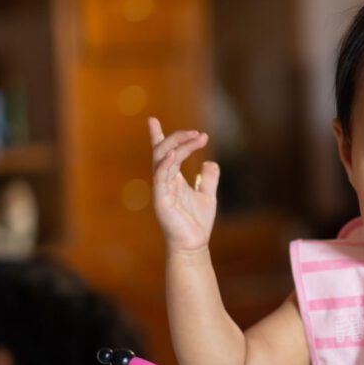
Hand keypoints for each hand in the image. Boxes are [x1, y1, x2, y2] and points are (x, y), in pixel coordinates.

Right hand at [149, 117, 218, 253]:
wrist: (194, 244)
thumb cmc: (197, 223)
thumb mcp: (208, 195)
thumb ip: (208, 179)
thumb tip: (210, 162)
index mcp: (172, 179)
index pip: (163, 153)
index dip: (157, 136)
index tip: (152, 120)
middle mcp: (164, 181)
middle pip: (164, 151)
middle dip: (178, 138)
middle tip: (199, 134)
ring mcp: (161, 189)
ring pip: (163, 159)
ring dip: (179, 146)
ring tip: (195, 138)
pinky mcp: (161, 200)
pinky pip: (161, 177)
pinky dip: (166, 164)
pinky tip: (176, 154)